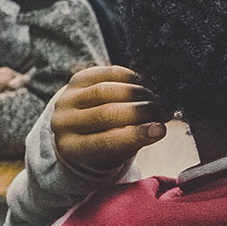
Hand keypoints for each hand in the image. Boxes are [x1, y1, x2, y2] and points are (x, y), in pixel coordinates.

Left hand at [52, 66, 170, 174]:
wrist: (79, 123)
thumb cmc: (104, 141)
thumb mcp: (115, 151)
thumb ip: (133, 141)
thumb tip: (159, 128)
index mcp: (70, 148)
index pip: (104, 142)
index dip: (135, 135)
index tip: (161, 130)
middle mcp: (62, 123)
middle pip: (106, 114)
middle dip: (140, 112)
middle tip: (164, 112)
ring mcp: (67, 98)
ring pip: (106, 91)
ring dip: (138, 94)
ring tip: (156, 100)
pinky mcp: (77, 79)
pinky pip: (107, 74)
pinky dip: (130, 78)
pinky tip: (144, 86)